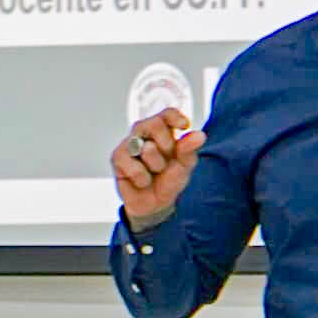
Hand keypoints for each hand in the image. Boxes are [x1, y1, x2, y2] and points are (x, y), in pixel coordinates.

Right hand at [112, 108, 201, 232]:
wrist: (155, 204)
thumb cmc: (168, 180)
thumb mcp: (184, 166)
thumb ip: (189, 150)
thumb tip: (200, 135)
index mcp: (162, 130)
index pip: (167, 114)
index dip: (175, 117)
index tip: (184, 126)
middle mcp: (144, 132)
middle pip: (154, 124)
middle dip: (166, 146)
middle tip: (167, 161)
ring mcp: (129, 143)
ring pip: (146, 148)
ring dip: (156, 165)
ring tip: (154, 173)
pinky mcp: (117, 157)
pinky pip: (134, 166)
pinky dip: (142, 178)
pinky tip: (142, 181)